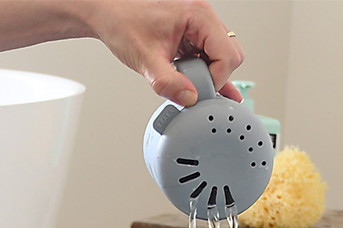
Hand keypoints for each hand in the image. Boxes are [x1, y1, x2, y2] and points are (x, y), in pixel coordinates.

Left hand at [83, 0, 244, 105]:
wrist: (110, 16)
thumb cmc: (125, 25)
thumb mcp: (146, 60)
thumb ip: (169, 83)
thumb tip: (189, 98)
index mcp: (198, 15)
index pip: (228, 54)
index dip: (216, 78)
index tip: (197, 91)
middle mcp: (203, 18)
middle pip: (232, 55)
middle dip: (217, 77)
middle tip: (193, 88)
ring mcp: (200, 27)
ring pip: (224, 57)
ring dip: (210, 76)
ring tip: (188, 82)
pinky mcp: (193, 37)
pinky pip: (211, 57)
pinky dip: (207, 74)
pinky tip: (209, 90)